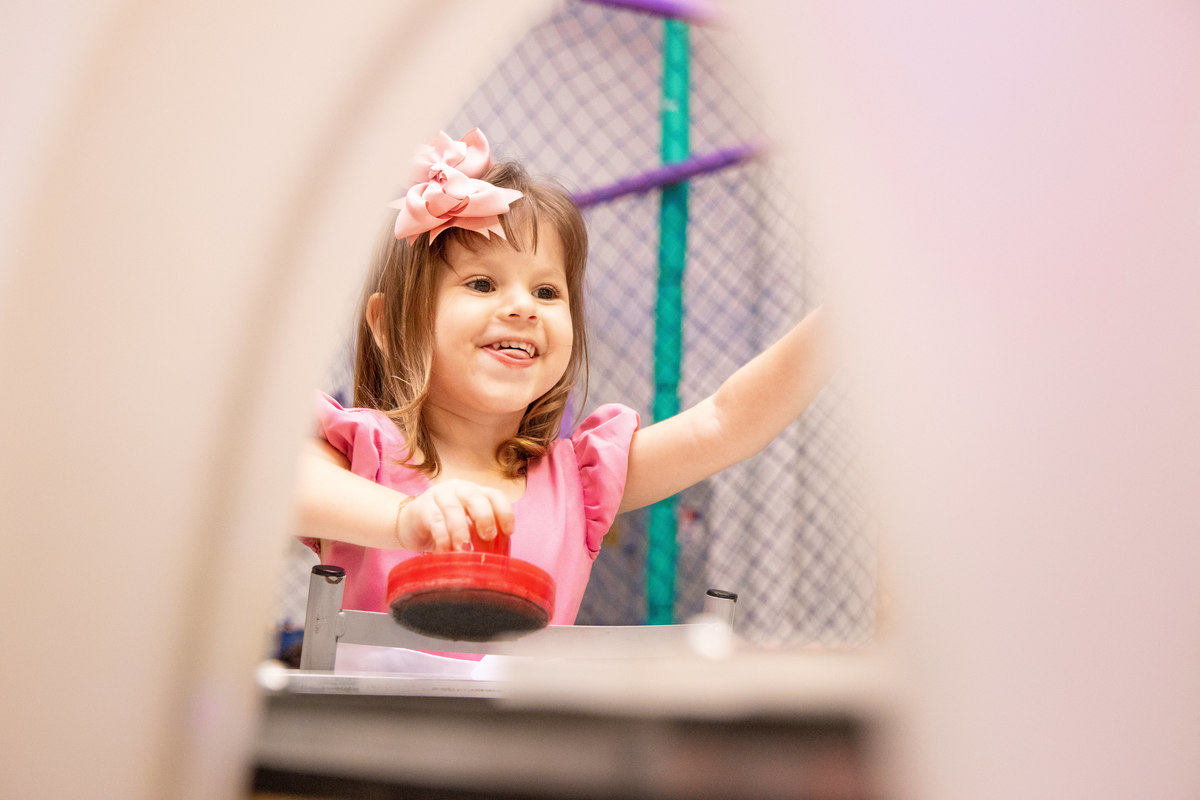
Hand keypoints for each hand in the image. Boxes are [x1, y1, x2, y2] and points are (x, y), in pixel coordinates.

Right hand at [394, 479, 514, 552]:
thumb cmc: (445, 529)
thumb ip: (481, 535)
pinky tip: (445, 553)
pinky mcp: (422, 507)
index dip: (504, 511)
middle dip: (484, 516)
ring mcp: (439, 495)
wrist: (409, 526)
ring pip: (452, 508)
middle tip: (488, 537)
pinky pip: (434, 521)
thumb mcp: (467, 528)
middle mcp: (459, 489)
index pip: (494, 495)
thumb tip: (498, 559)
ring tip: (465, 551)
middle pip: (474, 496)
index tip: (509, 532)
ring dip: (460, 530)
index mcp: (475, 492)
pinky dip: (442, 538)